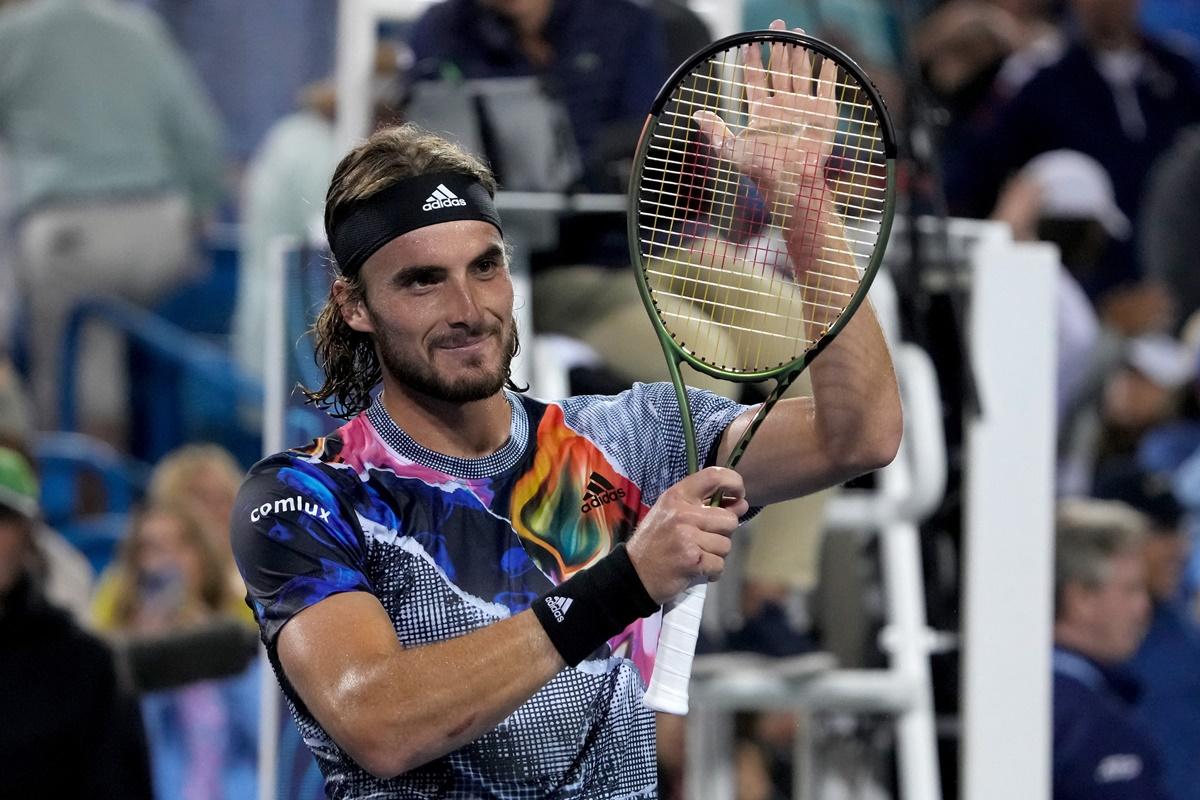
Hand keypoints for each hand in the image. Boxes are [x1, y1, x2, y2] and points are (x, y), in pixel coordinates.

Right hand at [625, 467, 748, 603]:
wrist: (635, 572)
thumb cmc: (657, 541)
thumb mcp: (674, 514)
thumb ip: (707, 506)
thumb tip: (742, 504)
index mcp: (677, 496)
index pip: (714, 476)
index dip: (734, 482)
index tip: (738, 495)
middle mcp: (683, 513)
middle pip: (729, 520)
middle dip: (723, 534)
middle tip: (705, 540)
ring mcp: (687, 536)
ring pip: (726, 545)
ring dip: (716, 555)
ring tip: (697, 556)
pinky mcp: (692, 560)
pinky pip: (719, 565)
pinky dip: (712, 571)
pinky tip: (697, 569)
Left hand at [692, 20, 841, 278]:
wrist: (792, 184)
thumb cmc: (762, 171)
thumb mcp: (733, 151)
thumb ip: (716, 132)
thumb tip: (695, 114)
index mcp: (761, 111)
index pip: (754, 77)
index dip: (752, 59)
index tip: (749, 40)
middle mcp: (782, 105)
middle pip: (779, 69)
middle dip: (778, 46)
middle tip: (776, 24)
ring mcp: (804, 107)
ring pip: (801, 72)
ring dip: (800, 52)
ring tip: (797, 32)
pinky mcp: (824, 112)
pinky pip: (826, 85)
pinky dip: (826, 70)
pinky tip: (825, 55)